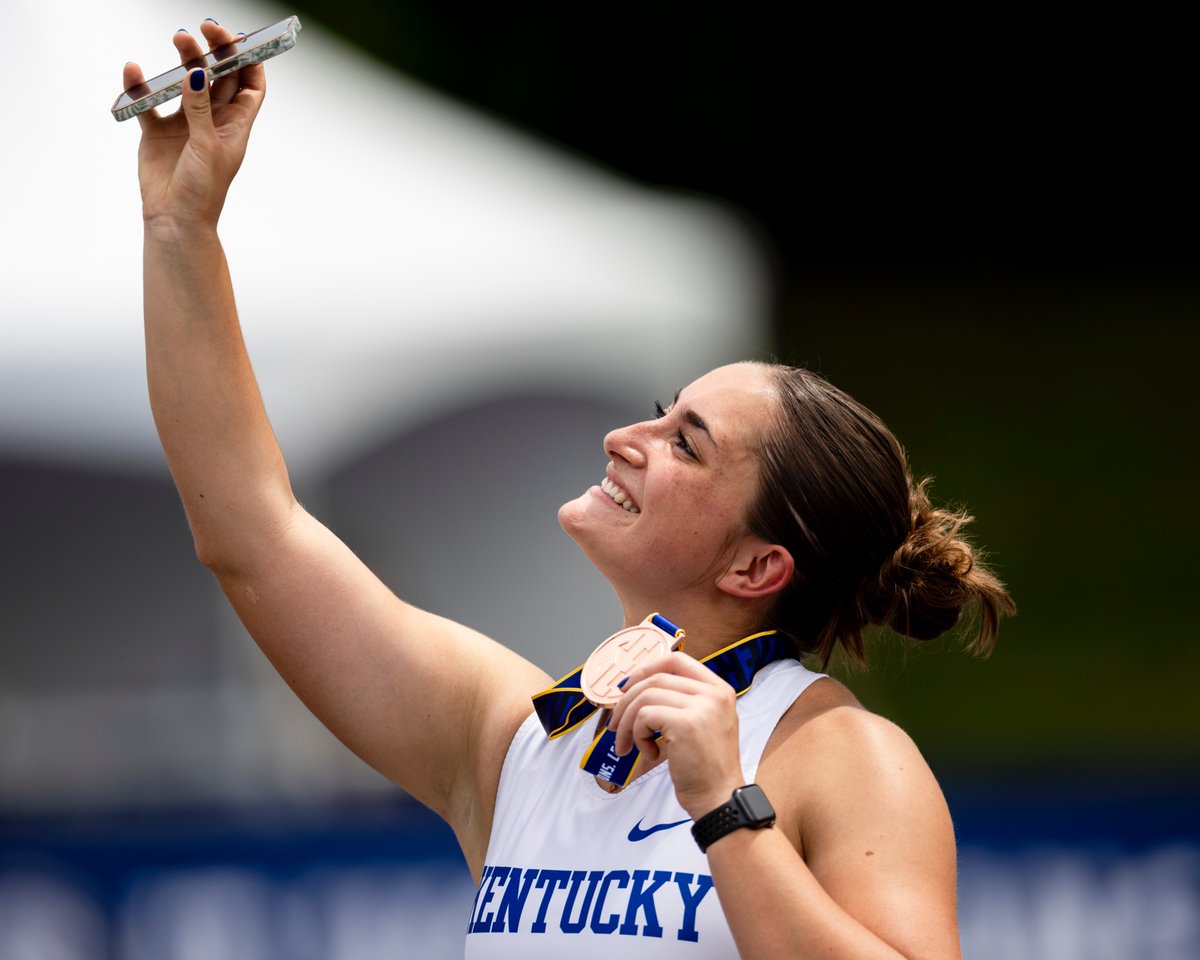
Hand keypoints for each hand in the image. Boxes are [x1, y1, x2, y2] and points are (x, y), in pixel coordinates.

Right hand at [124, 20, 266, 230]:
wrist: (175, 220)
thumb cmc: (203, 191)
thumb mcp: (207, 147)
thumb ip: (200, 109)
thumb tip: (198, 73)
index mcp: (235, 126)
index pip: (249, 85)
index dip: (248, 61)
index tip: (239, 39)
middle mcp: (212, 120)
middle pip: (217, 76)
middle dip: (214, 51)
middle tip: (204, 29)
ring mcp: (184, 123)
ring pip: (185, 81)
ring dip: (183, 60)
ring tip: (178, 39)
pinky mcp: (157, 131)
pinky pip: (148, 101)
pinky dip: (140, 86)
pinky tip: (134, 71)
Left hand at [608, 651, 744, 819]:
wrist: (720, 799)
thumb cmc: (706, 768)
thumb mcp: (703, 723)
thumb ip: (682, 702)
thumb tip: (638, 687)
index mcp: (719, 689)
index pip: (676, 659)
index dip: (646, 668)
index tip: (628, 687)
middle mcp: (713, 693)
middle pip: (655, 678)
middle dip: (627, 700)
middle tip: (616, 724)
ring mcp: (702, 706)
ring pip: (645, 697)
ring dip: (628, 722)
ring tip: (629, 745)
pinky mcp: (685, 723)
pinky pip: (644, 716)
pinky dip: (637, 735)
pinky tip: (649, 754)